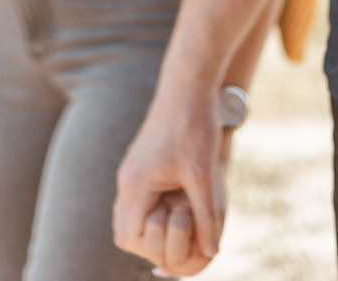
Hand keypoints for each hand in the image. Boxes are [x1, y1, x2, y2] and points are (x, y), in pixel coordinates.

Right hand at [114, 91, 226, 273]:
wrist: (189, 85)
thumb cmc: (195, 125)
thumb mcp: (204, 175)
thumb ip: (206, 216)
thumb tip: (211, 253)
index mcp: (135, 184)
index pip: (130, 236)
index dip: (153, 248)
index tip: (179, 245)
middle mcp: (128, 179)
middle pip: (127, 229)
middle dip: (151, 242)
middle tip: (180, 240)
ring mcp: (134, 171)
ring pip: (134, 215)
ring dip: (155, 226)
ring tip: (182, 227)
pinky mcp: (143, 164)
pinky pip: (142, 200)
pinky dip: (158, 210)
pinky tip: (181, 209)